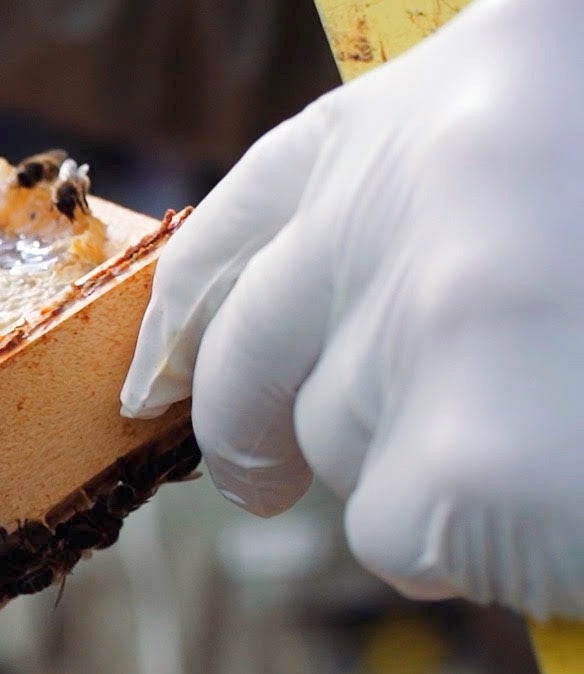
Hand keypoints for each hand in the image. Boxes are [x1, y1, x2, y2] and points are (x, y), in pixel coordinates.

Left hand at [121, 0, 583, 619]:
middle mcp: (417, 185)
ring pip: (345, 449)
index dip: (201, 299)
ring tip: (566, 442)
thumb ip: (472, 204)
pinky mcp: (465, 463)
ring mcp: (435, 322)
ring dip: (431, 474)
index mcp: (456, 93)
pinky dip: (496, 548)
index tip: (162, 369)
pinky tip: (577, 507)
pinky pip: (411, 536)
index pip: (259, 206)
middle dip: (254, 424)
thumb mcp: (562, 154)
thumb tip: (339, 325)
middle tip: (260, 477)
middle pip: (257, 348)